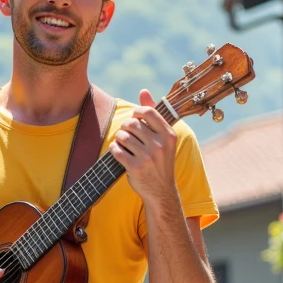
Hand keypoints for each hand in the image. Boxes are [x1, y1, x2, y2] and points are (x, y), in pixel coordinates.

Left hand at [109, 89, 178, 205]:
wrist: (161, 191)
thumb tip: (143, 91)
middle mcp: (160, 145)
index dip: (136, 112)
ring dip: (119, 138)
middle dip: (126, 126)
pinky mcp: (136, 168)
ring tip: (123, 143)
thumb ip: (153, 115)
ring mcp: (148, 157)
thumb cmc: (160, 161)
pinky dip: (114, 149)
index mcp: (169, 135)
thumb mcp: (163, 139)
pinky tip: (118, 152)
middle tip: (127, 133)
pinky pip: (116, 150)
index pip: (148, 112)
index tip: (134, 119)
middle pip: (132, 123)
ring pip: (123, 136)